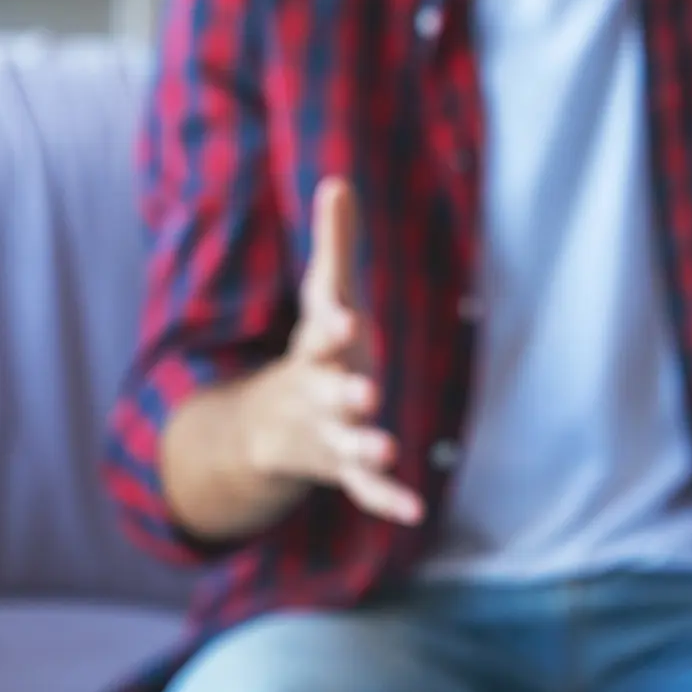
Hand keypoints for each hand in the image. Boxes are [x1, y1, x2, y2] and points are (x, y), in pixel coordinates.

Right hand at [242, 178, 422, 524]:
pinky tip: (416, 511)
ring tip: (386, 448)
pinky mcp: (346, 472)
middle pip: (331, 396)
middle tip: (365, 392)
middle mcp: (320, 396)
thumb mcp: (324, 297)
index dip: (333, 328)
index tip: (347, 319)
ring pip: (347, 446)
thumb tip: (337, 181)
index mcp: (318, 352)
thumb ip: (336, 245)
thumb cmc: (316, 349)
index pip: (322, 336)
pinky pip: (366, 493)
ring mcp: (331, 437)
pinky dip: (388, 501)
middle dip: (346, 394)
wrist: (274, 427)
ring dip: (366, 448)